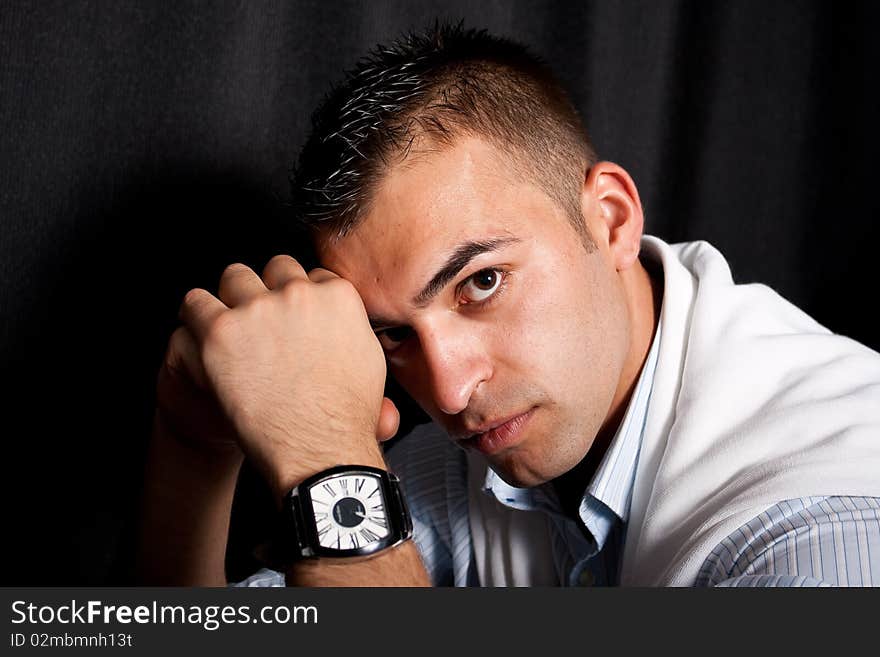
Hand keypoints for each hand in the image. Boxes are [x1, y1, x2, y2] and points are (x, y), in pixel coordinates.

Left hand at [158, 255, 399, 495]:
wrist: (320, 447)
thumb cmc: (345, 416)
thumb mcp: (370, 363)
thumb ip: (354, 330)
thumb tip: (345, 326)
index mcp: (336, 295)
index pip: (311, 275)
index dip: (299, 296)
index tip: (292, 314)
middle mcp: (297, 294)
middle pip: (275, 268)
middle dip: (268, 290)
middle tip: (263, 321)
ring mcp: (257, 309)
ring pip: (234, 277)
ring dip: (232, 297)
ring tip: (231, 325)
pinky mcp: (221, 332)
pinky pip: (195, 303)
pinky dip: (196, 316)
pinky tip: (203, 335)